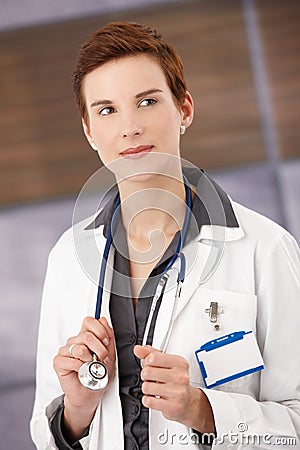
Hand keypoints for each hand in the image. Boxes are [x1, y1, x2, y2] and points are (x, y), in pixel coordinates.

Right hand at [53, 316, 114, 440]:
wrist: (91, 394)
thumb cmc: (98, 375)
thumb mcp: (110, 354)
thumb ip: (108, 336)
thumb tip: (102, 320)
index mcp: (86, 337)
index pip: (89, 321)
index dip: (99, 329)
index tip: (105, 341)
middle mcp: (75, 342)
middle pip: (86, 335)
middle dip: (99, 348)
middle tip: (101, 358)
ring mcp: (66, 351)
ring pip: (79, 347)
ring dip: (90, 359)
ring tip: (91, 366)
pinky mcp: (59, 362)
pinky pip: (70, 360)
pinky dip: (80, 367)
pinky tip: (82, 371)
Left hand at [134, 345, 214, 433]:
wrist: (189, 402)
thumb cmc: (177, 380)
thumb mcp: (167, 363)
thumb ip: (151, 354)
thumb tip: (138, 349)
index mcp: (180, 363)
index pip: (153, 357)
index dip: (147, 361)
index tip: (150, 364)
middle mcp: (180, 377)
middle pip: (147, 372)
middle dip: (145, 376)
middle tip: (152, 378)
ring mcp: (178, 392)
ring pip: (146, 387)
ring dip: (147, 389)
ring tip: (155, 388)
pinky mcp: (172, 406)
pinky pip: (148, 401)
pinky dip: (148, 399)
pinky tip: (155, 397)